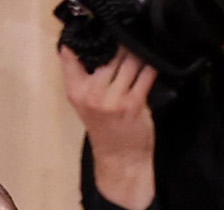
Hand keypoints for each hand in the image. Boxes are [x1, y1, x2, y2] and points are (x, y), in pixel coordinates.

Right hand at [64, 46, 160, 209]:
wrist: (120, 160)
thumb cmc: (106, 130)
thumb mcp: (85, 103)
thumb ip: (86, 77)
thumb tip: (101, 45)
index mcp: (76, 90)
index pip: (70, 54)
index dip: (85, 39)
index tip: (99, 36)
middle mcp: (92, 92)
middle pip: (109, 53)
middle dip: (121, 45)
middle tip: (129, 43)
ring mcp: (113, 98)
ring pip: (129, 60)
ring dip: (138, 54)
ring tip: (142, 52)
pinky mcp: (133, 103)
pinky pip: (146, 74)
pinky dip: (151, 66)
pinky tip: (153, 63)